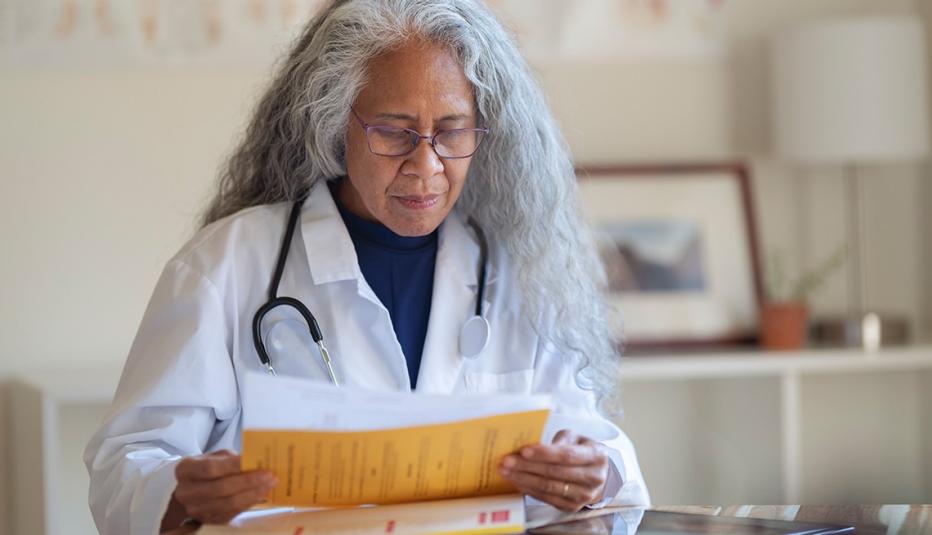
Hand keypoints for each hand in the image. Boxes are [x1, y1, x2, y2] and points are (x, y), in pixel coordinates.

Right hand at [162, 450, 276, 526]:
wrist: (193, 488)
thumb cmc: (207, 467)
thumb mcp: (214, 457)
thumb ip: (231, 458)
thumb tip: (255, 459)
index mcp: (185, 470)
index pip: (210, 468)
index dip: (232, 465)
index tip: (253, 460)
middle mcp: (186, 492)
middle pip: (220, 488)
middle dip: (248, 481)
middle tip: (269, 474)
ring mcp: (196, 509)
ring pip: (228, 503)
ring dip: (252, 494)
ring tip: (270, 484)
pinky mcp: (208, 520)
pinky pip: (232, 513)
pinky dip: (249, 503)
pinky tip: (262, 493)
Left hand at [498, 430, 609, 511]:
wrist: (597, 474)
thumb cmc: (582, 451)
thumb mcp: (575, 438)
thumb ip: (559, 440)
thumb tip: (534, 447)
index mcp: (596, 456)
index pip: (567, 455)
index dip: (544, 453)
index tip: (523, 450)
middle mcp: (593, 478)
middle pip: (555, 472)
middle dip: (527, 466)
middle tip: (506, 461)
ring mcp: (583, 495)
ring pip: (549, 487)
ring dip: (524, 479)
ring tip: (506, 471)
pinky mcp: (572, 506)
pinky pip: (547, 498)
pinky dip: (529, 489)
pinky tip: (517, 481)